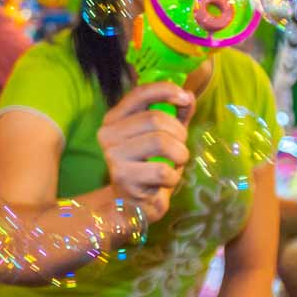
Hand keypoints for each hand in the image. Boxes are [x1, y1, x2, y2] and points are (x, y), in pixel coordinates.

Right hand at [97, 82, 195, 223]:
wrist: (134, 205)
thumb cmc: (149, 165)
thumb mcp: (164, 135)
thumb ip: (175, 114)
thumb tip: (189, 96)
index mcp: (114, 118)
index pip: (139, 94)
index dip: (165, 90)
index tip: (185, 98)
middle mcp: (108, 134)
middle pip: (155, 119)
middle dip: (179, 132)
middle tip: (181, 145)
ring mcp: (113, 156)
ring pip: (161, 142)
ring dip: (179, 154)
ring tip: (176, 163)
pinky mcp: (123, 178)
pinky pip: (162, 171)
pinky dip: (173, 177)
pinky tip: (165, 181)